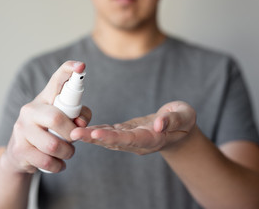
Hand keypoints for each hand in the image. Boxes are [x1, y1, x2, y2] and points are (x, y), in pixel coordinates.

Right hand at [0, 61, 91, 173]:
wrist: (20, 154)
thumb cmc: (49, 132)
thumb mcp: (64, 120)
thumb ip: (79, 115)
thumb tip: (81, 122)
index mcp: (45, 99)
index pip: (56, 80)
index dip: (69, 71)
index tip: (81, 66)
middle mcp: (30, 109)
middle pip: (56, 118)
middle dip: (71, 133)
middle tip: (74, 139)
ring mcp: (21, 129)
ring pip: (53, 145)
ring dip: (67, 153)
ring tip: (67, 153)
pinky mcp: (19, 149)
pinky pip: (47, 161)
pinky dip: (58, 165)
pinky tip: (58, 163)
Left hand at [70, 101, 195, 154]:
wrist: (181, 129)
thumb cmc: (184, 120)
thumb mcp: (184, 116)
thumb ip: (173, 119)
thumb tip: (159, 123)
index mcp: (153, 138)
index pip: (131, 139)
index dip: (113, 137)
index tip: (96, 134)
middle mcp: (140, 142)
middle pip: (115, 142)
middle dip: (95, 139)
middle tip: (74, 134)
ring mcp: (133, 139)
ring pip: (110, 139)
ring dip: (92, 137)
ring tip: (74, 132)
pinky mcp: (129, 133)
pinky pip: (112, 133)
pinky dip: (98, 132)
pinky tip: (85, 129)